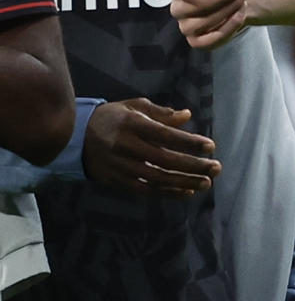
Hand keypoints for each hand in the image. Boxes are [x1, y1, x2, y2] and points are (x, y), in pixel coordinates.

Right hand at [82, 98, 220, 195]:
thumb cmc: (111, 118)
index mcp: (132, 125)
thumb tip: (187, 116)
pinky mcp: (117, 181)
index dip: (189, 142)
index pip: (166, 135)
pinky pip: (146, 190)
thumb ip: (160, 113)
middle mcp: (126, 146)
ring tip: (207, 182)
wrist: (73, 138)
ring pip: (158, 178)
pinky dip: (168, 193)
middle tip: (216, 168)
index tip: (210, 146)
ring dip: (185, 181)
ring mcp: (121, 166)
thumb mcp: (133, 107)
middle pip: (165, 159)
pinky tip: (187, 191)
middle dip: (194, 165)